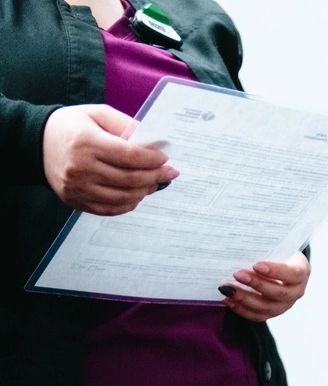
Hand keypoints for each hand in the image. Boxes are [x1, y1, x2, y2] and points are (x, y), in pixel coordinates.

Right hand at [41, 104, 175, 215]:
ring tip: (156, 182)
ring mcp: (77, 187)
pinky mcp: (75, 200)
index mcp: (86, 142)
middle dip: (156, 176)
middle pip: (131, 179)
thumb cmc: (72, 126)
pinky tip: (138, 193)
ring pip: (124, 196)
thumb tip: (156, 142)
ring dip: (146, 191)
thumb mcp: (96, 114)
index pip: (130, 156)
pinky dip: (130, 203)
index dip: (153, 159)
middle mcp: (81, 167)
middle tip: (170, 173)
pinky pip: (111, 208)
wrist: (36, 142)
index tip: (166, 158)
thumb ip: (126, 124)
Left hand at [222, 254, 310, 321]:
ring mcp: (285, 304)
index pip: (294, 274)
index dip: (276, 271)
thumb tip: (242, 246)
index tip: (256, 265)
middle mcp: (296, 291)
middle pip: (280, 293)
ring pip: (268, 307)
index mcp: (301, 271)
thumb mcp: (275, 246)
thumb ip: (264, 247)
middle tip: (237, 275)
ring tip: (228, 289)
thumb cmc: (274, 252)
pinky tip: (229, 300)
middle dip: (257, 284)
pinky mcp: (272, 312)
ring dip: (246, 299)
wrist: (277, 265)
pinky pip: (258, 316)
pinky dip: (242, 309)